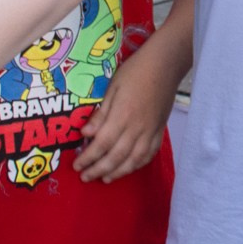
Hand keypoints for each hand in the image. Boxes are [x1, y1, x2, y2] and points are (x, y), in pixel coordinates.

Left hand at [73, 52, 179, 183]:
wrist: (166, 64)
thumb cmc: (135, 71)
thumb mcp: (112, 87)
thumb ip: (101, 113)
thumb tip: (85, 134)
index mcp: (122, 115)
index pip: (102, 143)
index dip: (88, 157)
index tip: (76, 165)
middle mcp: (138, 127)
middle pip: (117, 156)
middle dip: (99, 169)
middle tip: (85, 176)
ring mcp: (151, 130)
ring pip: (134, 159)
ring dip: (119, 172)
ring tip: (105, 179)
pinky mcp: (160, 130)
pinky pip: (150, 153)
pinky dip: (139, 164)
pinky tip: (129, 167)